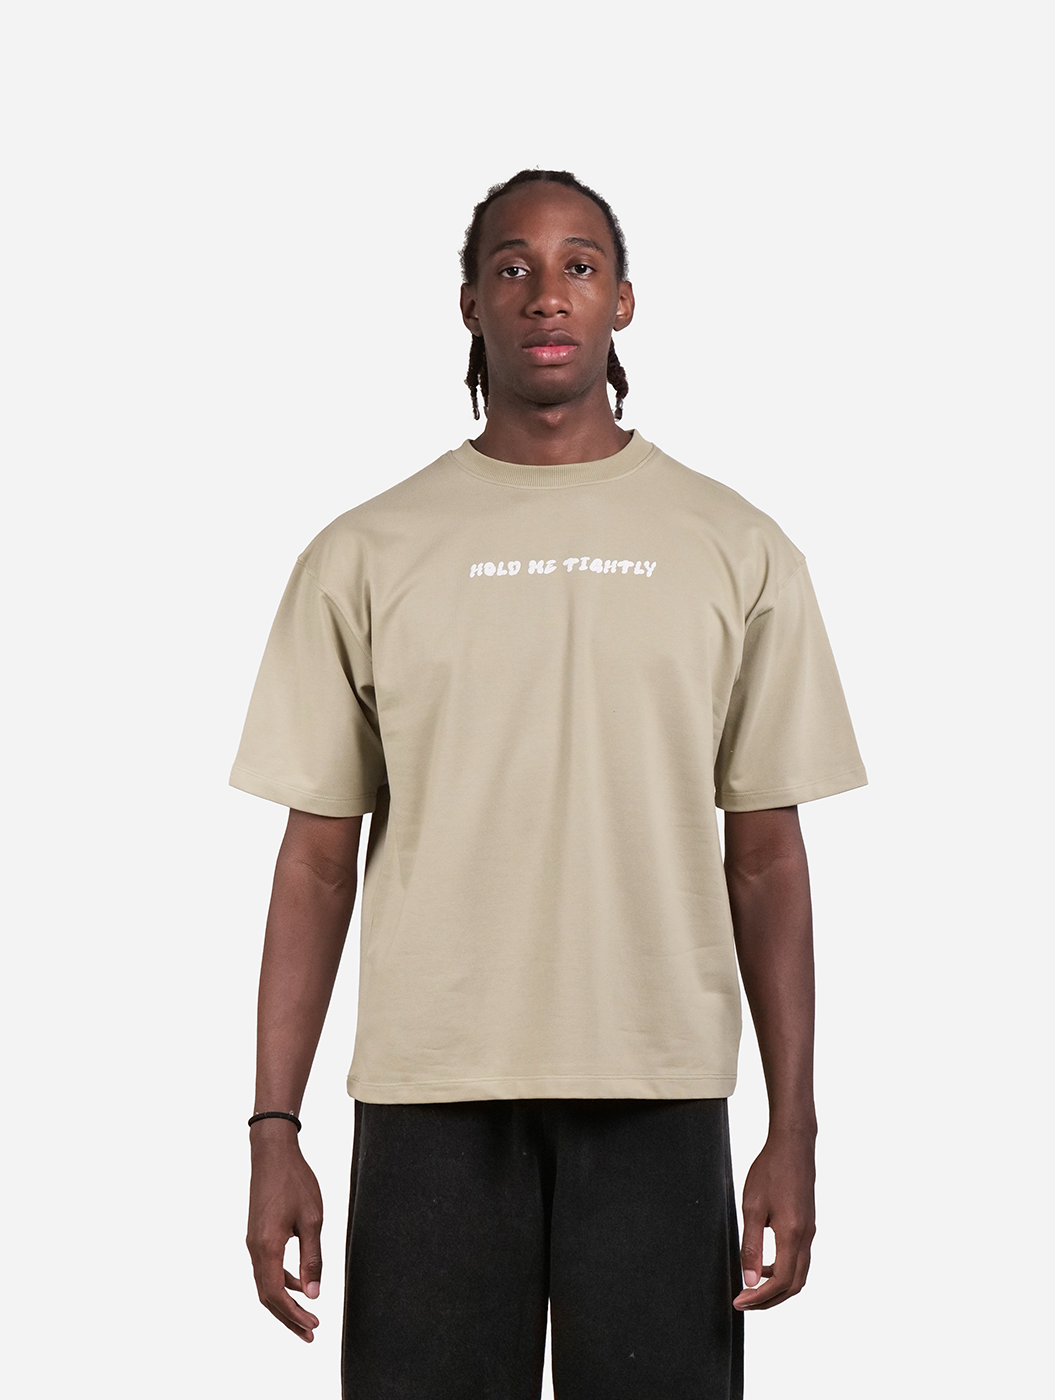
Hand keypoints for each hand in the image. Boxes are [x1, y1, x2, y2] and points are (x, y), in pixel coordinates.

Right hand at [246, 1123, 324, 1340]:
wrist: (273, 1153)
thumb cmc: (295, 1181)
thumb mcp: (312, 1220)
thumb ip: (312, 1259)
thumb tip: (314, 1294)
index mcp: (266, 1247)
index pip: (277, 1295)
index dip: (294, 1316)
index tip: (313, 1327)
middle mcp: (255, 1249)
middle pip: (268, 1296)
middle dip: (288, 1317)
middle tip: (309, 1334)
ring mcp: (253, 1242)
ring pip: (266, 1283)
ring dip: (285, 1302)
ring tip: (307, 1315)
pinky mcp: (257, 1234)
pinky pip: (267, 1267)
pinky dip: (283, 1281)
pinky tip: (301, 1283)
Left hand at [733, 1132, 815, 1310]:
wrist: (793, 1145)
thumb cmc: (770, 1171)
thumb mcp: (753, 1207)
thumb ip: (751, 1245)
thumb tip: (748, 1279)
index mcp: (792, 1235)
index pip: (780, 1282)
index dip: (759, 1298)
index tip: (739, 1302)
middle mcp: (806, 1238)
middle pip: (793, 1285)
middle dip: (769, 1300)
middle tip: (745, 1302)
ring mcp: (809, 1232)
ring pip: (799, 1274)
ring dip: (777, 1287)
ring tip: (751, 1286)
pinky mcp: (808, 1225)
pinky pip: (799, 1259)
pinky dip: (783, 1271)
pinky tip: (763, 1263)